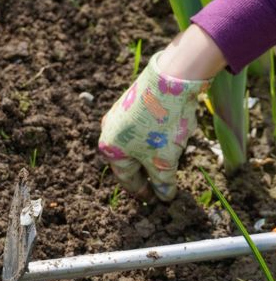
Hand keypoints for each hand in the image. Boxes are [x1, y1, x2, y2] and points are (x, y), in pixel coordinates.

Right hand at [98, 51, 210, 201]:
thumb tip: (165, 197)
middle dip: (147, 172)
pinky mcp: (133, 102)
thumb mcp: (164, 161)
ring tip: (169, 160)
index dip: (142, 191)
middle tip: (161, 184)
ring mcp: (120, 114)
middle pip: (130, 160)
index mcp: (111, 149)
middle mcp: (110, 131)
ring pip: (137, 143)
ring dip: (152, 154)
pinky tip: (169, 137)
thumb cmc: (162, 126)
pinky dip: (155, 138)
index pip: (127, 179)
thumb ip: (163, 182)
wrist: (171, 80)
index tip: (153, 200)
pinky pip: (142, 128)